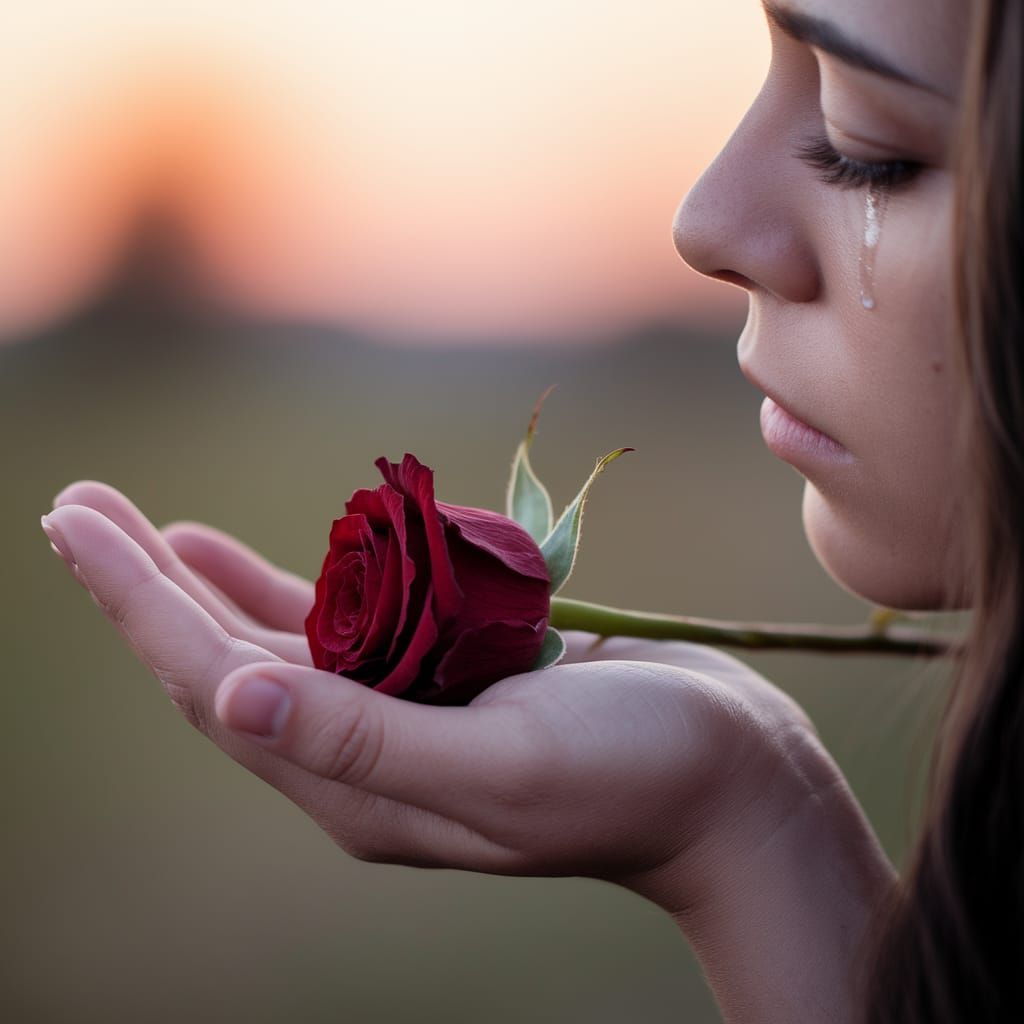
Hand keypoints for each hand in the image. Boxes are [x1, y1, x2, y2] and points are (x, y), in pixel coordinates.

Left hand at [42, 481, 843, 908]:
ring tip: (133, 527)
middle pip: (224, 662)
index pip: (216, 683)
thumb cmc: (638, 773)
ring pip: (274, 645)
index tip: (76, 522)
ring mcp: (404, 721)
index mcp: (360, 786)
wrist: (733, 778)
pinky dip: (289, 589)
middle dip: (143, 587)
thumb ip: (367, 738)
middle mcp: (364, 758)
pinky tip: (241, 557)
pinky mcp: (447, 684)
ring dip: (200, 585)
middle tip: (76, 507)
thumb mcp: (505, 764)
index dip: (140, 603)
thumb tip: (231, 692)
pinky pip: (344, 632)